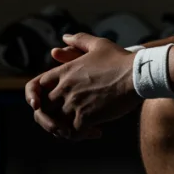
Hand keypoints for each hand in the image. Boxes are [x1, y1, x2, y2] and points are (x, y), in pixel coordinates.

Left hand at [25, 33, 142, 140]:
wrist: (139, 74)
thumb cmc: (121, 59)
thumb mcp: (99, 44)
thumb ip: (80, 40)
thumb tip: (64, 37)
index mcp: (64, 72)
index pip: (35, 86)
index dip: (34, 97)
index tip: (42, 104)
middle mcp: (64, 88)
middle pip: (42, 110)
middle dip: (50, 119)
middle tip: (66, 122)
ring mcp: (74, 103)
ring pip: (56, 124)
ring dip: (65, 130)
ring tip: (81, 130)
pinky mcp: (86, 117)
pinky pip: (73, 133)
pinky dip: (82, 136)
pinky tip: (96, 132)